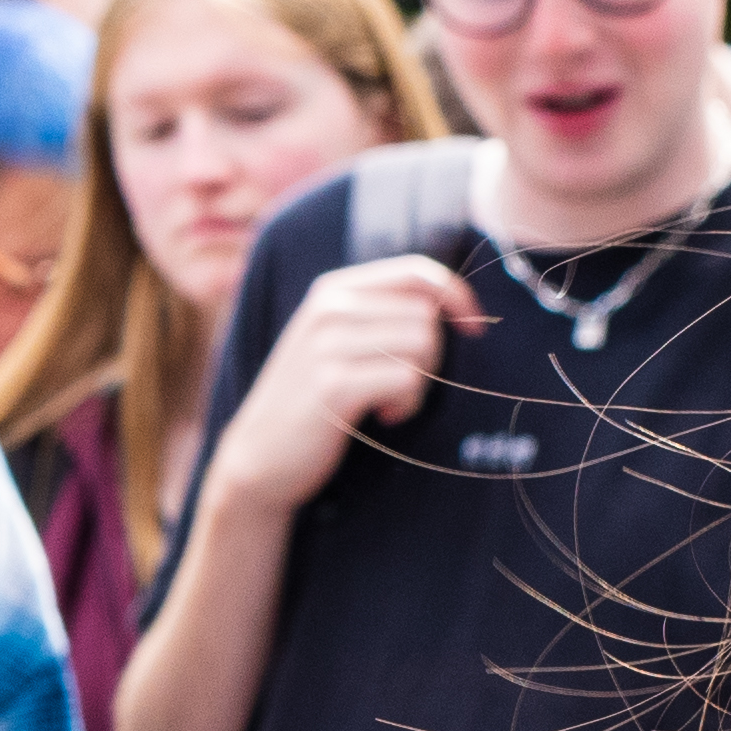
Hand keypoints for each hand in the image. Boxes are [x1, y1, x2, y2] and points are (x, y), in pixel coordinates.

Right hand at [193, 253, 482, 536]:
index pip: (416, 271)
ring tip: (388, 403)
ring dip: (419, 383)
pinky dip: (407, 404)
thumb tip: (452, 305)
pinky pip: (408, 379)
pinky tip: (382, 417)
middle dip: (432, 355)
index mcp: (332, 291)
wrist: (258, 459)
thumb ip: (379, 316)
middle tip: (401, 386)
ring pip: (423, 344)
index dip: (456, 295)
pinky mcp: (333, 384)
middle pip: (426, 313)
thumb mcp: (335, 343)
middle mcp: (328, 308)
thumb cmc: (311, 403)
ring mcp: (328, 344)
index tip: (472, 328)